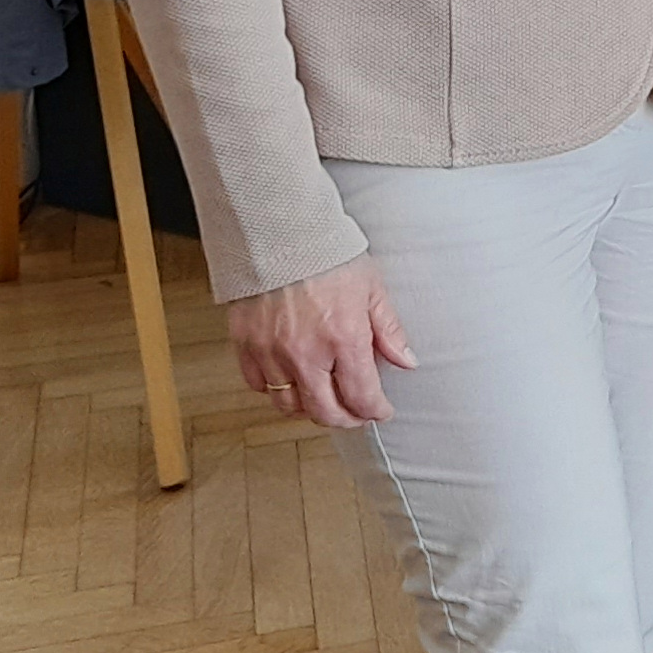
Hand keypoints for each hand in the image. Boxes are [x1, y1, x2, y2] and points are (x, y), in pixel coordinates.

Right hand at [225, 255, 413, 429]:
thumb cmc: (330, 255)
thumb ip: (388, 330)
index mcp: (344, 339)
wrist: (281, 232)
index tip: (381, 411)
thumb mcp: (372, 288)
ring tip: (325, 398)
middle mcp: (305, 354)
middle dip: (345, 419)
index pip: (361, 396)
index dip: (374, 411)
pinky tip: (292, 380)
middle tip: (356, 414)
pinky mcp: (245, 345)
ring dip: (310, 409)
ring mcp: (272, 353)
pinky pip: (259, 386)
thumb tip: (406, 362)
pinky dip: (277, 390)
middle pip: (324, 412)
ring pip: (289, 405)